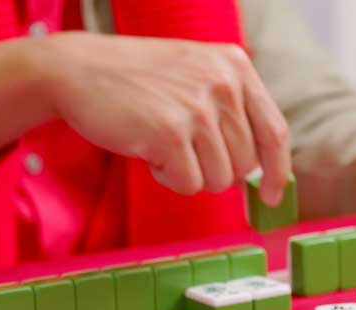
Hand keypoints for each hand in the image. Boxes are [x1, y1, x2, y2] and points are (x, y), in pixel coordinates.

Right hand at [0, 33, 289, 204]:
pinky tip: (148, 151)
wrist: (75, 69)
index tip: (274, 197)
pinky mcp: (170, 132)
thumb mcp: (197, 77)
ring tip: (163, 144)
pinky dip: (169, 179)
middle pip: (247, 164)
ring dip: (190, 174)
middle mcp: (223, 83)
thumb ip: (233, 112)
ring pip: (220, 180)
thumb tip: (264, 173)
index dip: (280, 171)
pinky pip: (190, 185)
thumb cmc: (138, 80)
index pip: (276, 131)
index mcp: (235, 66)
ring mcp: (198, 107)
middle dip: (216, 169)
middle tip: (182, 149)